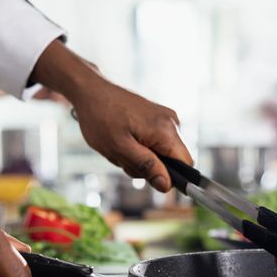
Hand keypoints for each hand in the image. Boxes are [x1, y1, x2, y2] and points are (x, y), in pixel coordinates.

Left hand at [29, 40, 191, 191]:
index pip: (186, 164)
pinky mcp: (156, 117)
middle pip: (171, 161)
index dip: (170, 177)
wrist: (91, 91)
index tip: (147, 176)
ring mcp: (164, 118)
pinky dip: (138, 147)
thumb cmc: (101, 118)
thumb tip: (167, 185)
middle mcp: (171, 122)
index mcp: (166, 130)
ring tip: (119, 146)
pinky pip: (154, 142)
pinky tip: (122, 139)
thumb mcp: (120, 148)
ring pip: (160, 153)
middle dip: (147, 166)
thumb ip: (146, 166)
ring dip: (139, 158)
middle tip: (123, 157)